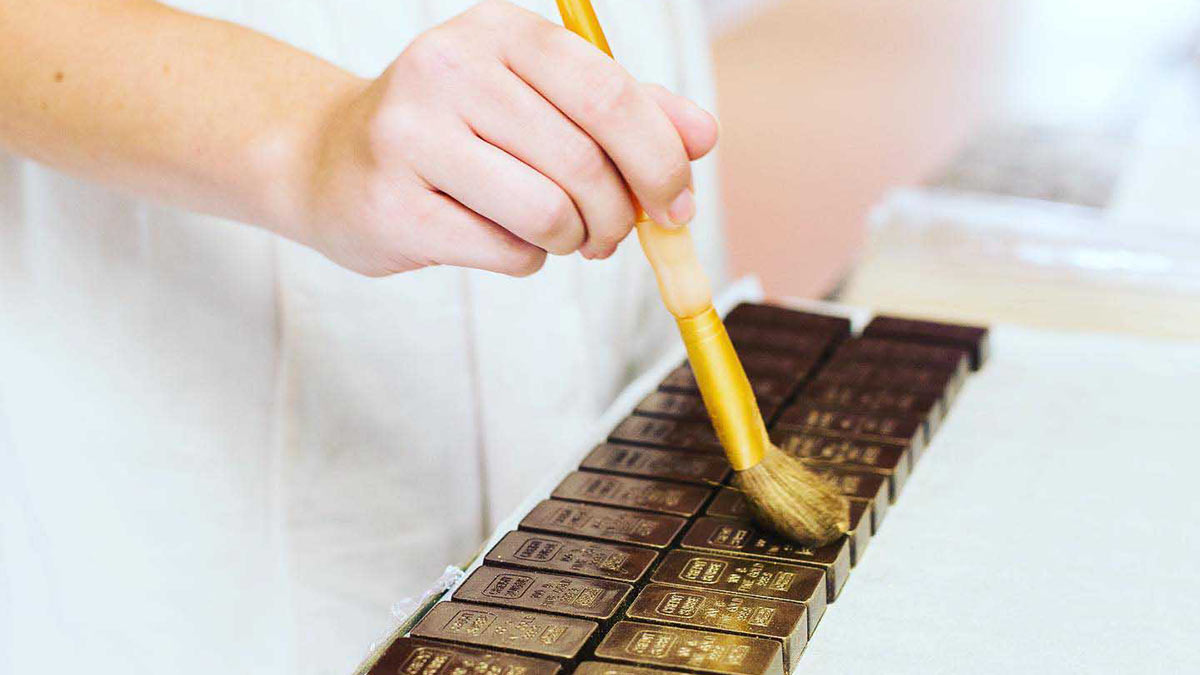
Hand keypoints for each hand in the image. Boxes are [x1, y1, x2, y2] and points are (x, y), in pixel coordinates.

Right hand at [297, 0, 717, 276]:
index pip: (610, 93)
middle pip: (584, 163)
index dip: (659, 160)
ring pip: (547, 215)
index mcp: (498, 31)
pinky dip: (526, 258)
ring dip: (571, 240)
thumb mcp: (541, 99)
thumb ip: (627, 111)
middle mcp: (448, 69)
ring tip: (555, 233)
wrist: (332, 160)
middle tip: (610, 234)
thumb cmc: (459, 130)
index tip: (676, 204)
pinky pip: (506, 253)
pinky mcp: (391, 205)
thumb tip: (701, 137)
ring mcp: (410, 136)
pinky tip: (501, 237)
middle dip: (617, 217)